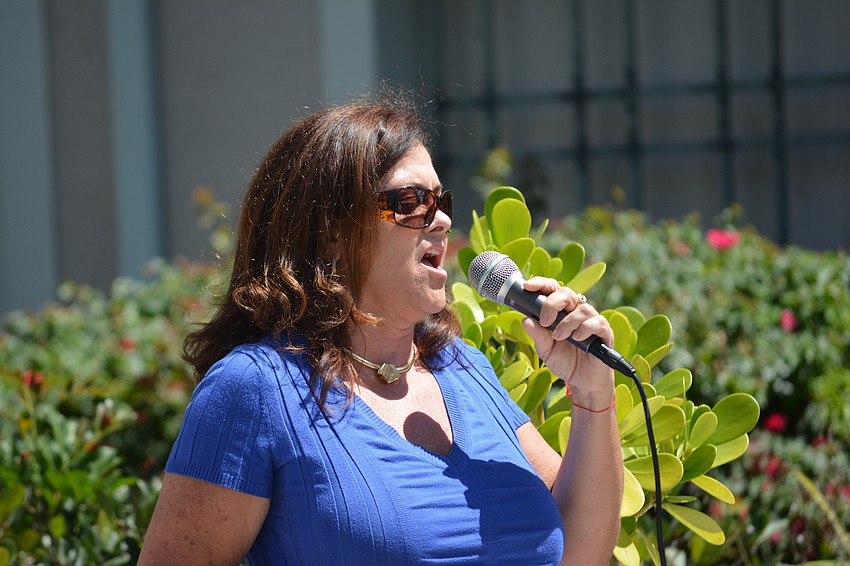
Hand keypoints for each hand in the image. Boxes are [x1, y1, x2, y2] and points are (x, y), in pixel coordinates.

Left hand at [520, 277, 614, 405]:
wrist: (582, 382)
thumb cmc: (565, 362)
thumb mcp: (545, 350)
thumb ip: (537, 335)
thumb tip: (525, 319)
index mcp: (561, 312)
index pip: (553, 290)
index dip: (541, 283)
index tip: (528, 286)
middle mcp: (576, 312)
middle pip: (567, 293)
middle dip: (553, 304)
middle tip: (545, 322)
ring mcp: (591, 320)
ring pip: (582, 308)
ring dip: (567, 322)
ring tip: (559, 337)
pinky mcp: (604, 332)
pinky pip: (597, 322)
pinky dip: (584, 329)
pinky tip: (577, 338)